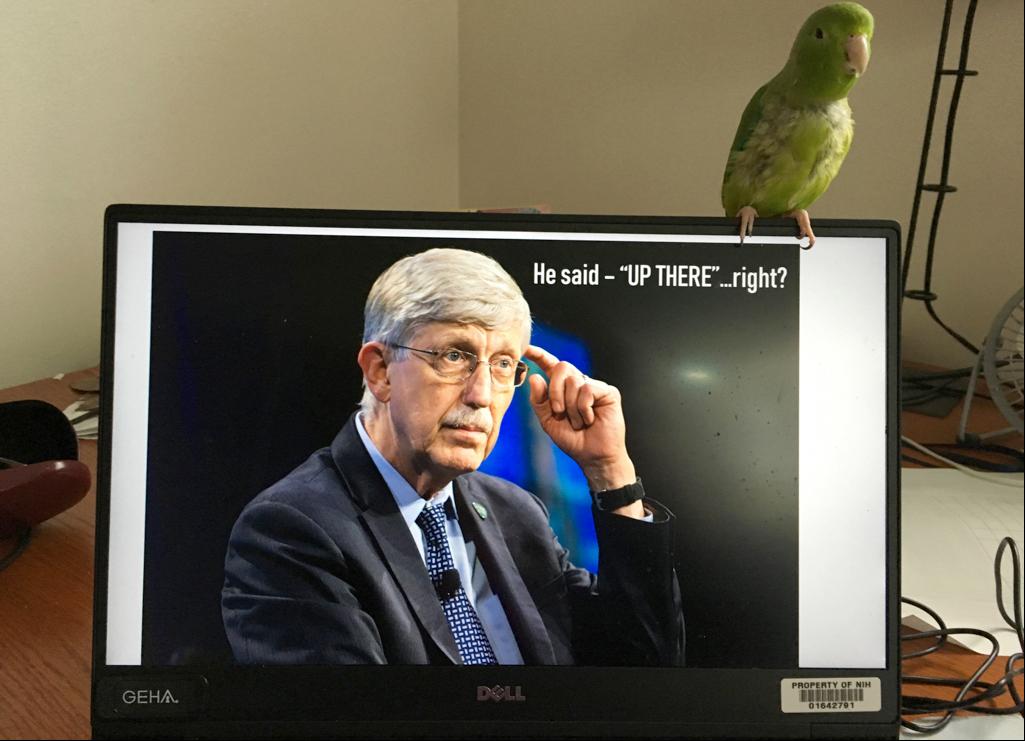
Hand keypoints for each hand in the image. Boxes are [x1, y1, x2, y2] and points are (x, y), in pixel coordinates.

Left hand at [524, 345, 635, 491]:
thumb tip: (535, 377)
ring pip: (574, 381)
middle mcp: (579, 383)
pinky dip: (583, 408)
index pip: (551, 366)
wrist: (593, 456)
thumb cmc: (573, 440)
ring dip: (571, 407)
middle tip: (558, 411)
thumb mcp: (548, 421)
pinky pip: (588, 389)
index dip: (540, 355)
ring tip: (578, 422)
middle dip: (555, 391)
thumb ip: (539, 401)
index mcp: (563, 388)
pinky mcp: (608, 392)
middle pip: (562, 367)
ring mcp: (594, 386)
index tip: (527, 349)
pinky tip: (589, 420)